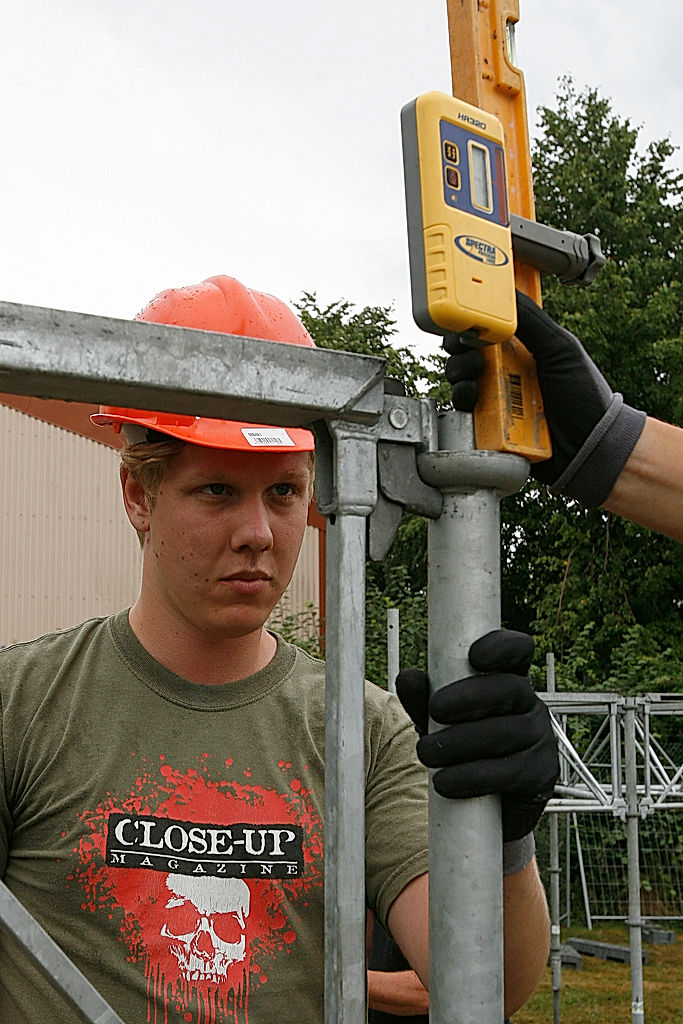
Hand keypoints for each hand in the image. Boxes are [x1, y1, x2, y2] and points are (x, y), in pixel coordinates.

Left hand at [396, 630, 558, 842]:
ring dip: (459, 742)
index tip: (474, 656)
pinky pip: (507, 773)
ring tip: (427, 753)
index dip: (503, 647)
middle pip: (509, 688)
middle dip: (469, 696)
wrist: (485, 807)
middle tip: (435, 709)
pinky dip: (470, 777)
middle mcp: (531, 705)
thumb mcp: (438, 721)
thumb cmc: (463, 749)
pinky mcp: (541, 775)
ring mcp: (541, 739)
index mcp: (509, 681)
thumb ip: (422, 699)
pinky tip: (445, 782)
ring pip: (504, 732)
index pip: (518, 651)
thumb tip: (408, 677)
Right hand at [445, 292, 645, 505]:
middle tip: (474, 356)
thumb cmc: (584, 395)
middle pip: (465, 353)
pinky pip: (463, 412)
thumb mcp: (560, 348)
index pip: (485, 328)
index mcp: (521, 348)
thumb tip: (507, 293)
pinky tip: (476, 404)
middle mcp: (504, 371)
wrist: (590, 445)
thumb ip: (532, 320)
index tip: (464, 321)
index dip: (470, 322)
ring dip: (461, 377)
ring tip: (477, 383)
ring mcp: (496, 398)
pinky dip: (464, 405)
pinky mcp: (489, 425)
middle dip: (461, 351)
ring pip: (459, 380)